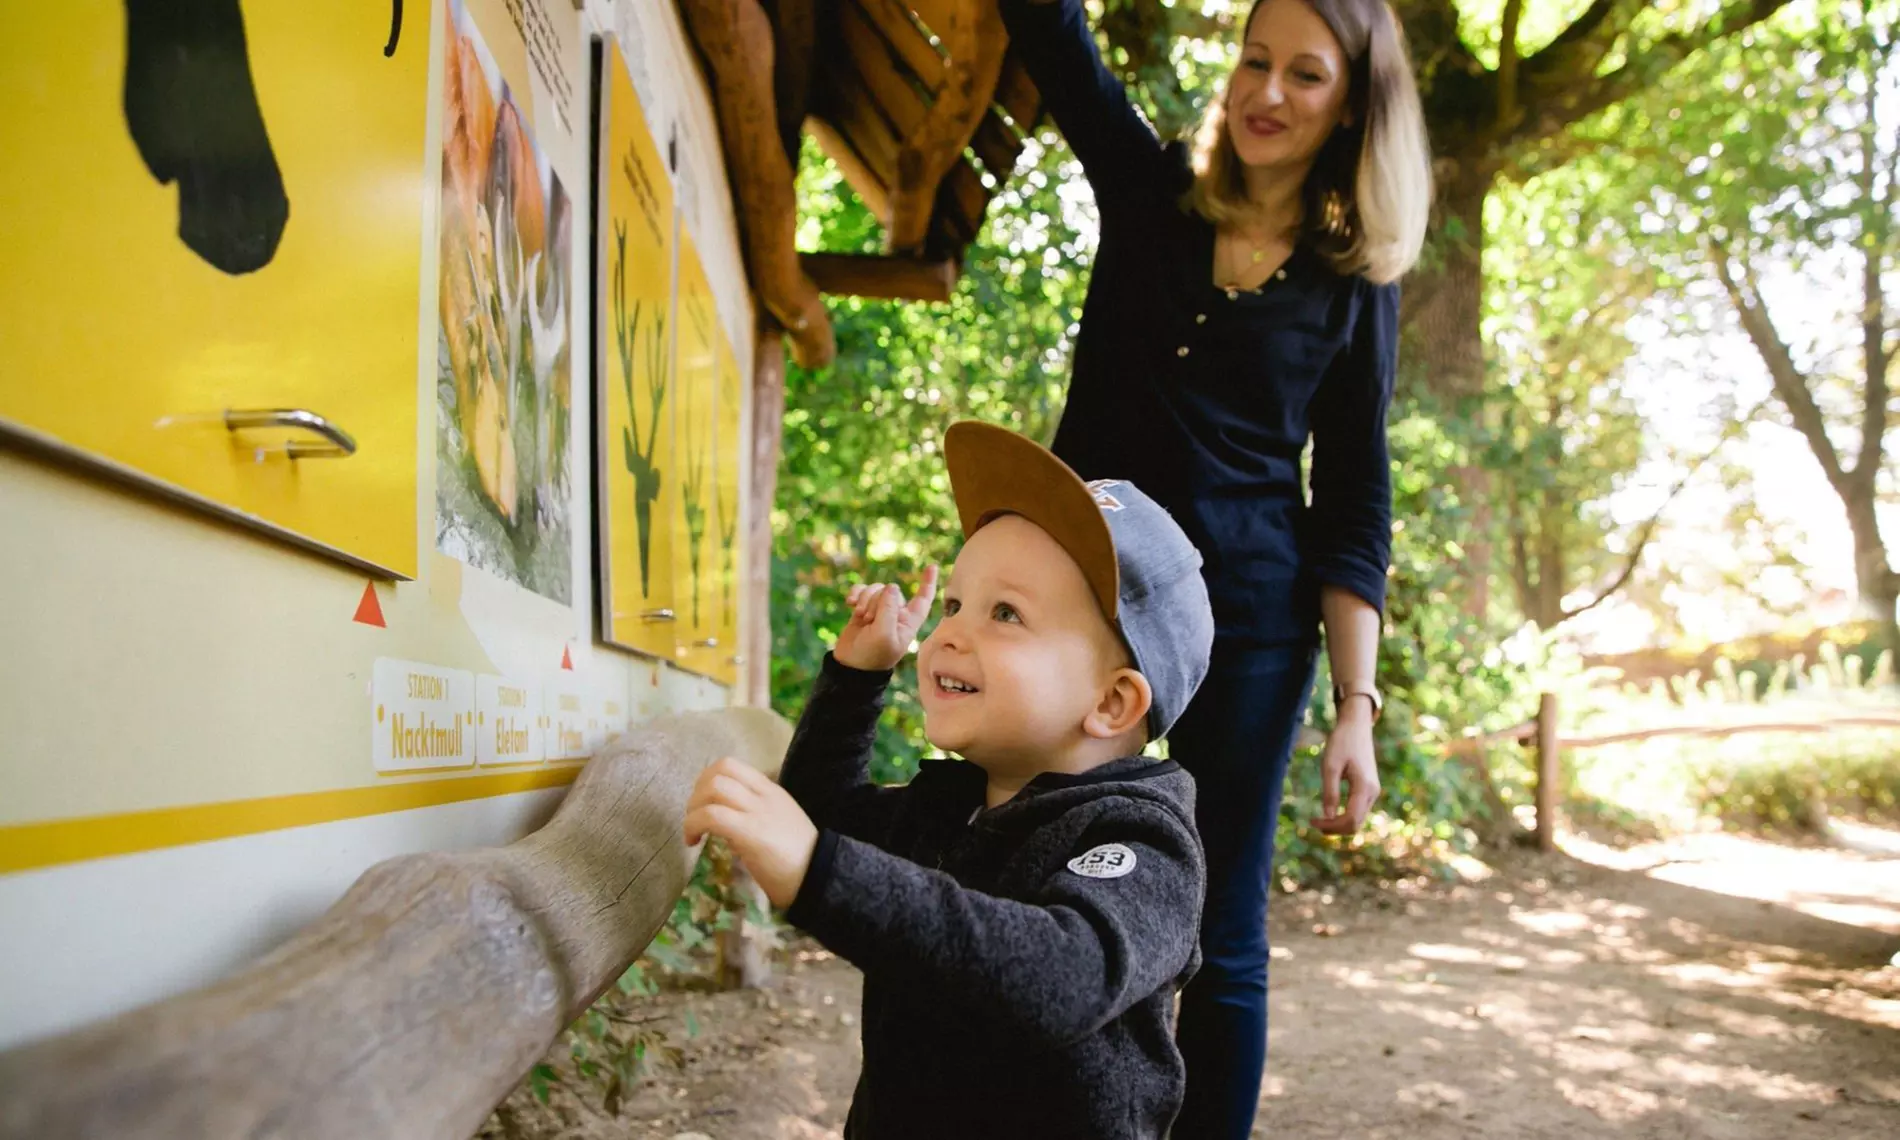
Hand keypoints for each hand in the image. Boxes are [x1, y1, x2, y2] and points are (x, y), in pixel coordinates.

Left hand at [683, 758, 819, 908]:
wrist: (819, 876)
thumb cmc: (799, 858)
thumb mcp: (779, 823)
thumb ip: (754, 815)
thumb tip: (723, 820)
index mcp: (771, 791)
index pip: (732, 766)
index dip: (707, 780)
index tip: (703, 803)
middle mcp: (763, 795)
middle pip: (719, 771)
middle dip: (696, 793)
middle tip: (695, 818)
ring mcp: (757, 812)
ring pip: (713, 788)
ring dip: (693, 808)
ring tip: (693, 831)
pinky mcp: (749, 832)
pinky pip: (712, 816)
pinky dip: (693, 825)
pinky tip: (693, 842)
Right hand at [834, 565, 938, 671]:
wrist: (851, 665)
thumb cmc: (871, 654)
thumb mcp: (883, 634)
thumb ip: (888, 609)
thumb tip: (891, 587)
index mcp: (908, 622)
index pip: (923, 599)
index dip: (928, 583)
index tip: (932, 566)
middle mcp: (896, 615)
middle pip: (892, 591)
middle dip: (878, 601)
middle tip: (869, 620)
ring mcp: (879, 611)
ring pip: (876, 589)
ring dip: (865, 600)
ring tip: (860, 617)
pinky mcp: (863, 608)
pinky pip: (862, 590)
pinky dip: (856, 594)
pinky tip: (849, 603)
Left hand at [1313, 704, 1379, 835]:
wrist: (1356, 726)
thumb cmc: (1341, 742)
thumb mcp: (1330, 765)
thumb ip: (1330, 792)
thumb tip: (1327, 816)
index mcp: (1364, 787)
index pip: (1350, 820)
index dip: (1331, 826)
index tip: (1312, 820)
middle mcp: (1373, 792)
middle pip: (1356, 824)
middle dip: (1335, 828)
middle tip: (1314, 823)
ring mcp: (1373, 791)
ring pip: (1358, 819)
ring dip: (1340, 824)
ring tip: (1320, 820)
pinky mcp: (1369, 788)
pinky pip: (1358, 810)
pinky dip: (1345, 816)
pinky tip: (1331, 813)